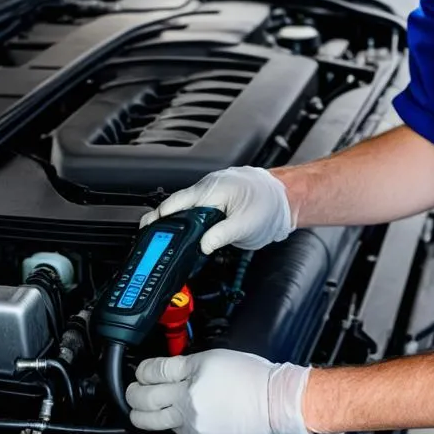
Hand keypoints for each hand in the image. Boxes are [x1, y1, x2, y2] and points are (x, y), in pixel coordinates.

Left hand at [125, 349, 313, 433]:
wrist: (274, 402)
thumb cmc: (254, 377)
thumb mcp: (218, 357)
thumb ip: (189, 365)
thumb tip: (169, 373)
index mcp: (195, 370)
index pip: (155, 370)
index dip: (143, 370)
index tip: (141, 371)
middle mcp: (189, 397)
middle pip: (145, 396)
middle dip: (133, 392)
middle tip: (133, 390)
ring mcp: (191, 420)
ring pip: (151, 420)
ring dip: (140, 413)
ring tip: (140, 408)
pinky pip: (174, 430)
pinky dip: (169, 423)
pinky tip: (173, 417)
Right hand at [139, 166, 294, 254]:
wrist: (286, 197)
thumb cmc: (271, 204)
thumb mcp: (246, 225)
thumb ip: (222, 235)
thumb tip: (203, 245)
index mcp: (213, 190)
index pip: (177, 203)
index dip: (159, 217)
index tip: (147, 229)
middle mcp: (209, 188)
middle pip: (177, 205)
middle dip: (162, 221)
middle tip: (149, 239)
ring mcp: (212, 194)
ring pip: (186, 208)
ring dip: (177, 222)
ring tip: (165, 241)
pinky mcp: (217, 201)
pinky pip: (196, 210)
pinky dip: (189, 221)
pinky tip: (186, 234)